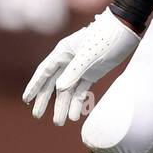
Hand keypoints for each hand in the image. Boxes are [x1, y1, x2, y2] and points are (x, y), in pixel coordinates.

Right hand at [22, 8, 139, 125]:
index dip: (34, 86)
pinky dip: (77, 102)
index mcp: (63, 52)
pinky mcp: (92, 73)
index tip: (26, 99)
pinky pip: (81, 90)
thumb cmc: (105, 38)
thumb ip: (74, 71)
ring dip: (63, 105)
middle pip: (53, 83)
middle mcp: (68, 61)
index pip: (44, 72)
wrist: (126, 30)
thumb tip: (59, 88)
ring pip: (67, 90)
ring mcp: (80, 68)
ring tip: (59, 122)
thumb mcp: (88, 55)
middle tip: (37, 115)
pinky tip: (74, 115)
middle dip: (45, 100)